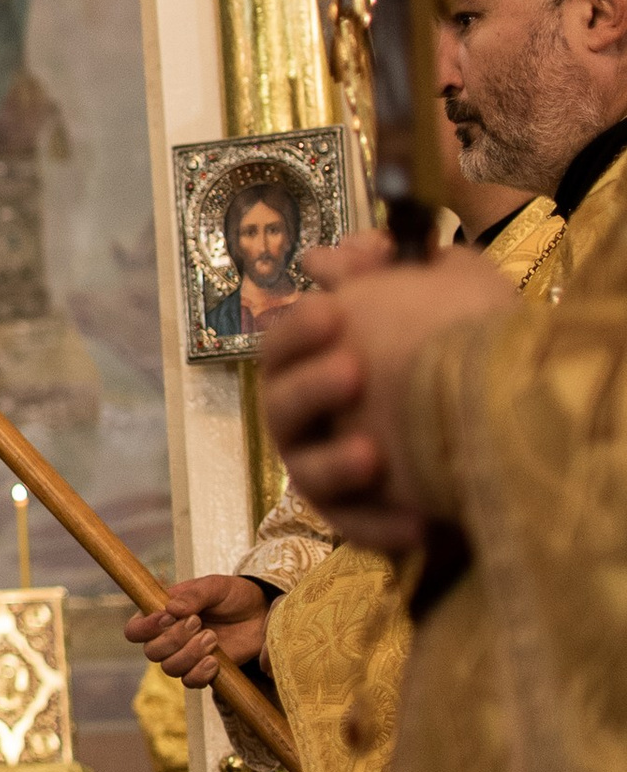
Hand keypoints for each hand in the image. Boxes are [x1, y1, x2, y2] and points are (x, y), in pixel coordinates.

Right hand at [121, 574, 268, 685]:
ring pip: (170, 668)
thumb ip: (194, 595)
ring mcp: (184, 657)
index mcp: (161, 615)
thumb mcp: (215, 586)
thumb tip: (171, 608)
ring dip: (190, 654)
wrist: (259, 613)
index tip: (167, 617)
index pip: (134, 630)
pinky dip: (201, 673)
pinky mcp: (202, 671)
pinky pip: (190, 682)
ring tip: (212, 638)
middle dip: (174, 639)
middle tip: (199, 622)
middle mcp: (167, 639)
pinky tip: (216, 660)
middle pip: (151, 652)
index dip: (145, 628)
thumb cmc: (232, 595)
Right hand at [257, 250, 510, 551]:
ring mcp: (326, 470)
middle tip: (354, 370)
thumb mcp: (431, 297)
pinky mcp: (356, 517)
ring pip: (309, 473)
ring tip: (373, 454)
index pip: (281, 343)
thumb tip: (368, 245)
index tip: (336, 309)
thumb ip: (395, 269)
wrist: (489, 424)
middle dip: (311, 387)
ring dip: (335, 463)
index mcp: (311, 364)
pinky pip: (357, 527)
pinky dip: (381, 525)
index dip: (299, 327)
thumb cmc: (445, 354)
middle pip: (281, 405)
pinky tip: (418, 520)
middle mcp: (306, 419)